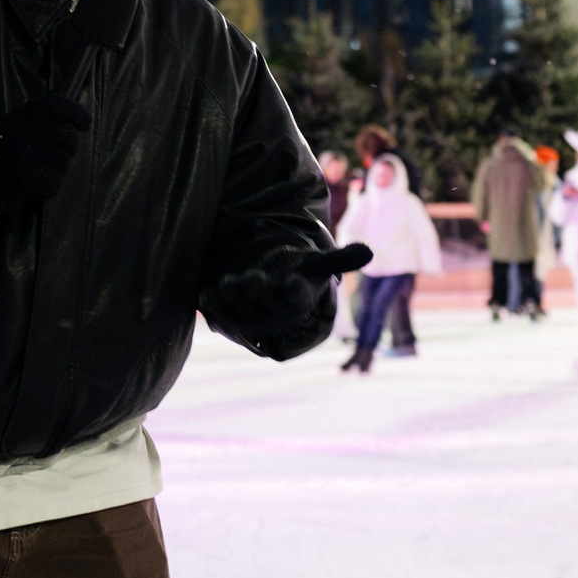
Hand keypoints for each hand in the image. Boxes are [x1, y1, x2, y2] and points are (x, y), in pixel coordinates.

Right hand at [0, 95, 91, 216]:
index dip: (78, 114)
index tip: (84, 124)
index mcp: (29, 112)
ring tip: (31, 170)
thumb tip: (81, 121)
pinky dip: (45, 189)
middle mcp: (32, 127)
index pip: (63, 106)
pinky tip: (30, 185)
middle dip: (65, 151)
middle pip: (70, 138)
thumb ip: (46, 119)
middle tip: (44, 156)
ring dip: (53, 172)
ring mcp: (33, 150)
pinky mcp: (33, 175)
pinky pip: (55, 183)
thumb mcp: (21, 123)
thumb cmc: (5, 151)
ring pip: (64, 164)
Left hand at [206, 244, 371, 353]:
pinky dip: (212, 307)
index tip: (289, 282)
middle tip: (249, 278)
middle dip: (257, 291)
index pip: (299, 296)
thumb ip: (339, 259)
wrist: (274, 297)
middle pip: (268, 308)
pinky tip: (206, 293)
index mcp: (301, 299)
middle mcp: (280, 318)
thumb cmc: (298, 276)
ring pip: (243, 317)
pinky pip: (221, 319)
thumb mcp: (317, 265)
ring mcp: (256, 324)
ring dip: (232, 299)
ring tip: (225, 283)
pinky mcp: (234, 325)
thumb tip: (370, 252)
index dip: (294, 290)